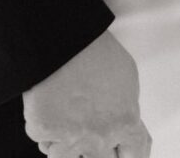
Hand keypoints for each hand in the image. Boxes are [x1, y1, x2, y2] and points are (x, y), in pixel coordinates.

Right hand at [22, 30, 150, 157]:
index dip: (127, 156)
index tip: (120, 154)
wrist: (62, 34)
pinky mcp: (43, 130)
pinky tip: (49, 105)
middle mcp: (100, 136)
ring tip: (64, 118)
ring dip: (64, 144)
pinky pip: (43, 140)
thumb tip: (127, 125)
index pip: (135, 155)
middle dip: (94, 148)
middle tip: (87, 129)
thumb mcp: (127, 76)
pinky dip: (44, 128)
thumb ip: (128, 107)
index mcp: (126, 121)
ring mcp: (70, 137)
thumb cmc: (95, 49)